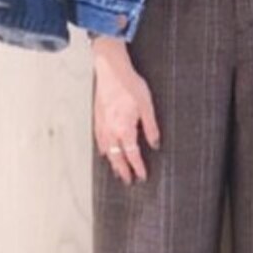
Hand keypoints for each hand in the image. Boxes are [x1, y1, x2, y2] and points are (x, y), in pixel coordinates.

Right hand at [92, 45, 161, 184]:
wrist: (111, 71)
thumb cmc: (130, 85)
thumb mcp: (147, 106)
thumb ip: (151, 128)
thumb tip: (155, 144)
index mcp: (125, 129)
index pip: (132, 154)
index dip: (138, 167)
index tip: (142, 176)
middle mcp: (111, 130)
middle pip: (117, 156)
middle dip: (123, 170)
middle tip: (128, 181)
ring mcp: (102, 125)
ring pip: (106, 150)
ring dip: (112, 162)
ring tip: (117, 171)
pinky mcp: (97, 118)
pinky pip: (99, 140)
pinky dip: (103, 149)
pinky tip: (104, 152)